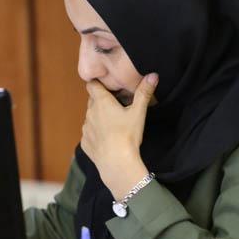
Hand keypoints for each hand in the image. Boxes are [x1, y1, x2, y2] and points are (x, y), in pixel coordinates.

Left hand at [81, 73, 158, 198]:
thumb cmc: (128, 136)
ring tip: (113, 124)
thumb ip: (144, 92)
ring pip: (90, 117)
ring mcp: (86, 129)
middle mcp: (90, 113)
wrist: (117, 163)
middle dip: (101, 100)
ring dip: (99, 117)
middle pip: (92, 100)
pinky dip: (96, 133)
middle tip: (116, 104)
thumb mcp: (138, 112)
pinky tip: (108, 139)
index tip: (107, 86)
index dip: (98, 83)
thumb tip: (153, 75)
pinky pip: (89, 134)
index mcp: (101, 102)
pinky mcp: (85, 143)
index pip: (92, 84)